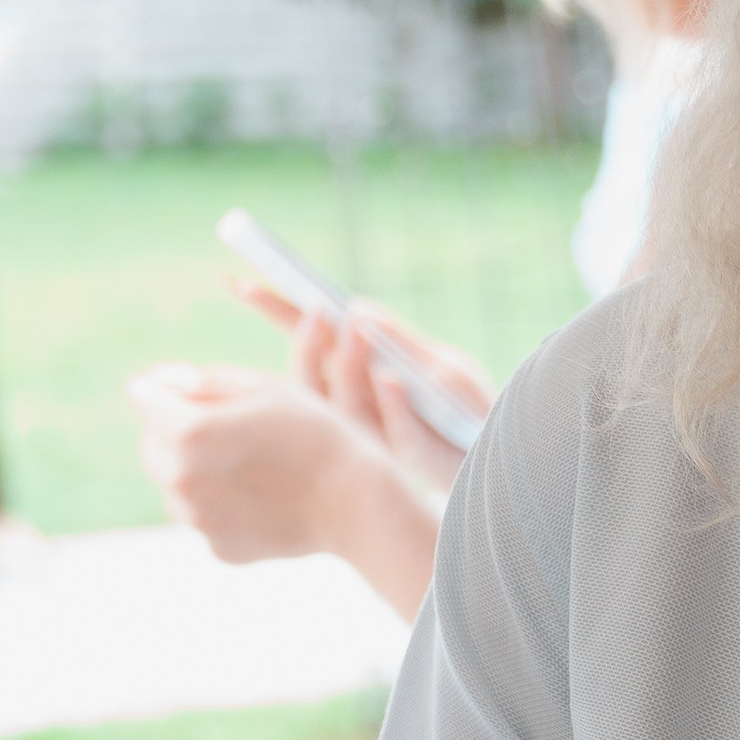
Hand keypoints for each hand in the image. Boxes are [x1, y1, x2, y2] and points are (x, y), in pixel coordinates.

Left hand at [127, 361, 437, 621]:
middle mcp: (183, 481)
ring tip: (248, 464)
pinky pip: (202, 518)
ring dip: (195, 470)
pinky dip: (220, 505)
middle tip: (224, 426)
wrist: (358, 501)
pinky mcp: (219, 549)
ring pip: (174, 486)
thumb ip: (201, 382)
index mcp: (189, 432)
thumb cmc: (315, 432)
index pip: (145, 397)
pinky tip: (259, 495)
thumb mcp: (263, 388)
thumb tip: (155, 382)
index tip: (184, 388)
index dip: (163, 388)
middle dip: (174, 430)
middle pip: (152, 445)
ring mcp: (199, 521)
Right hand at [234, 283, 490, 491]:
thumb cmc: (466, 407)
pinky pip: (397, 431)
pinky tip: (390, 378)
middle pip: (309, 377)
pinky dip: (393, 403)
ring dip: (348, 364)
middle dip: (306, 343)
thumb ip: (399, 340)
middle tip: (317, 310)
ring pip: (343, 404)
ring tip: (357, 328)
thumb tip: (356, 308)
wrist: (500, 456)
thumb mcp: (437, 361)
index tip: (238, 283)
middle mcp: (354, 406)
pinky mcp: (411, 454)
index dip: (272, 313)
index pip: (305, 341)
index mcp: (355, 375)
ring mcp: (376, 434)